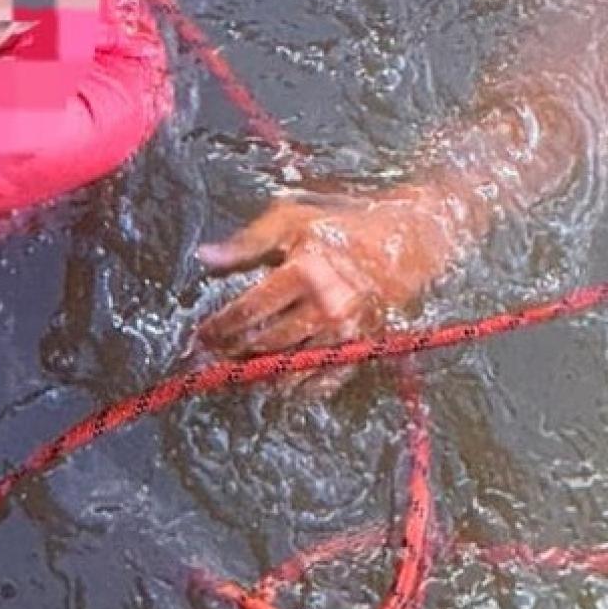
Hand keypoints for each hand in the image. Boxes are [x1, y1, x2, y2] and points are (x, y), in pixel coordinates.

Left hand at [194, 180, 485, 358]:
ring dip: (262, 373)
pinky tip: (281, 388)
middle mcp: (324, 305)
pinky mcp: (363, 343)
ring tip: (237, 376)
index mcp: (303, 271)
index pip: (248, 310)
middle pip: (266, 341)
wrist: (408, 239)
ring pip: (294, 364)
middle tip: (209, 361)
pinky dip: (303, 387)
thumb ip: (248, 242)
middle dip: (233, 352)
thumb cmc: (344, 225)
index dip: (219, 326)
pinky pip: (329, 376)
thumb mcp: (293, 220)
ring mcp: (346, 329)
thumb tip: (205, 257)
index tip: (199, 336)